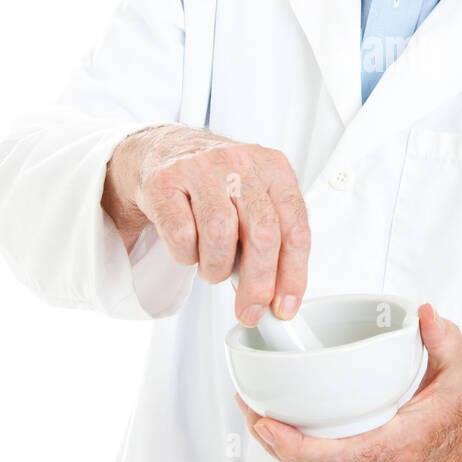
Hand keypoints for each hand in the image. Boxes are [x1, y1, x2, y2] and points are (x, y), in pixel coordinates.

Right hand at [101, 125, 309, 322]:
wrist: (165, 152)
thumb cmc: (218, 185)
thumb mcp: (255, 200)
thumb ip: (273, 240)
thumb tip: (280, 298)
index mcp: (274, 168)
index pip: (296, 227)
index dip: (293, 274)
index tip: (284, 307)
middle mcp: (241, 163)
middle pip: (262, 234)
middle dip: (258, 283)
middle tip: (249, 310)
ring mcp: (201, 169)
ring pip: (220, 236)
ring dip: (217, 268)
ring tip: (213, 269)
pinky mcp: (165, 182)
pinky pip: (182, 236)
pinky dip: (186, 257)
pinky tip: (190, 251)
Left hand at [234, 304, 461, 461]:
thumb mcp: (460, 371)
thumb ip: (443, 339)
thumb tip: (424, 313)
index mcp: (398, 447)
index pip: (335, 457)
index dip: (293, 445)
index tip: (266, 422)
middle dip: (271, 441)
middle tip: (247, 406)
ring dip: (279, 449)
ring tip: (255, 413)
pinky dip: (297, 454)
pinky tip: (282, 428)